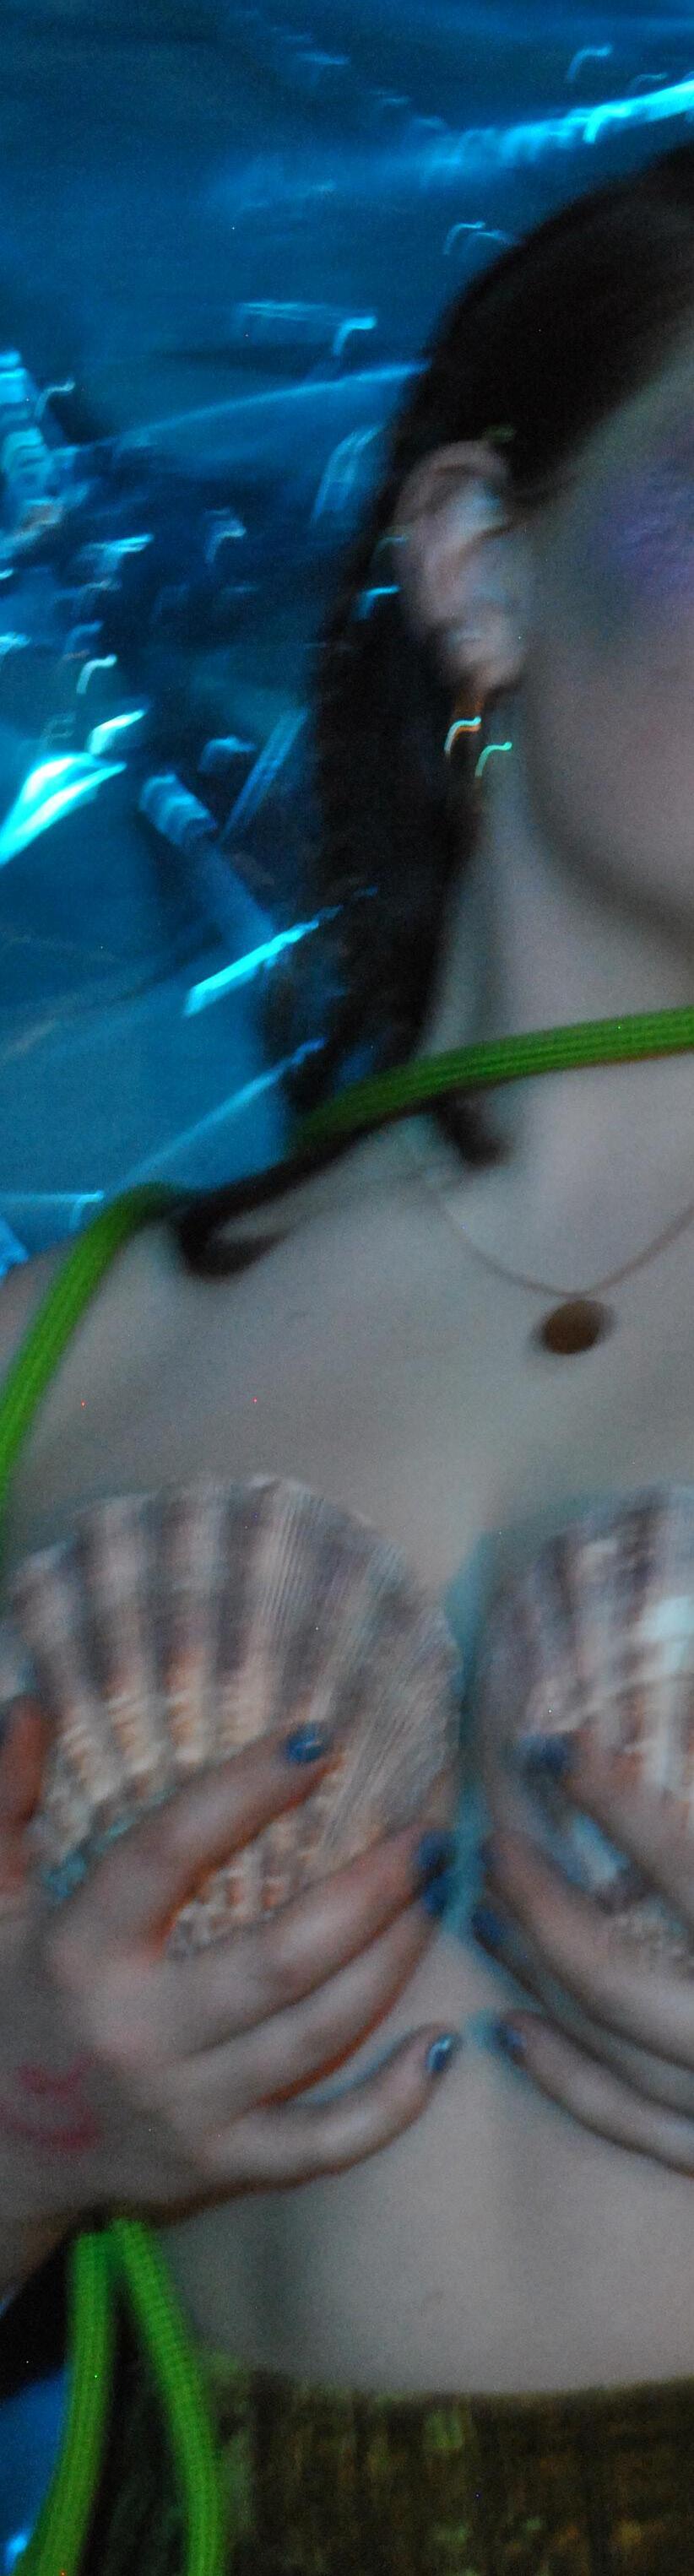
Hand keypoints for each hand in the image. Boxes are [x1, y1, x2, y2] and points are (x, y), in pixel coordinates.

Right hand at [0, 1699, 457, 2230]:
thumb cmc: (9, 1999)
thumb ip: (3, 1799)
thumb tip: (29, 1704)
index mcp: (82, 1953)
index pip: (167, 1857)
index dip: (243, 1794)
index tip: (318, 1739)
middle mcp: (139, 2035)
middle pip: (277, 1961)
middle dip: (369, 1892)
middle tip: (432, 1831)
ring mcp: (188, 2109)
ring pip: (317, 2036)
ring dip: (394, 1962)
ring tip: (440, 1893)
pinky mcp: (222, 2166)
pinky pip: (323, 2145)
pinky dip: (392, 2105)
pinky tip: (443, 2045)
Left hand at [472, 1729, 693, 2174]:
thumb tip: (690, 1719)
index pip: (682, 1866)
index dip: (611, 1801)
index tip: (554, 1748)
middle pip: (609, 1972)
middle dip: (538, 1902)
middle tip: (493, 1838)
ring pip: (606, 2043)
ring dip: (531, 1974)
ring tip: (482, 1908)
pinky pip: (628, 2121)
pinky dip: (562, 2075)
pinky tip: (508, 2026)